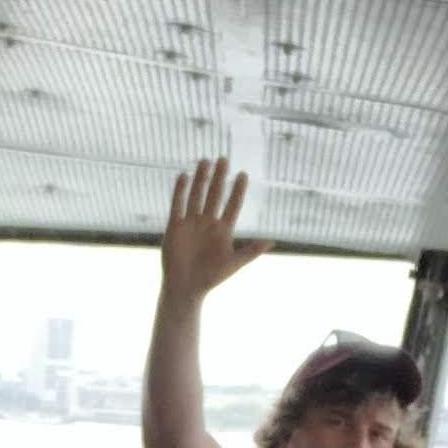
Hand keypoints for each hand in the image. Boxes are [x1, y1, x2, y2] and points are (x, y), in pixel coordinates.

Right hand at [159, 160, 267, 305]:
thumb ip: (251, 250)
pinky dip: (180, 191)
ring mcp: (191, 223)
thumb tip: (272, 241)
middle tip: (224, 159)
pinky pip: (178, 205)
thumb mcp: (234, 263)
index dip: (237, 190)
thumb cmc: (211, 278)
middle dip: (219, 178)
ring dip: (200, 179)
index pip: (232, 205)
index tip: (243, 175)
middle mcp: (208, 222)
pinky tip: (184, 176)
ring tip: (205, 161)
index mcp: (223, 230)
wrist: (185, 288)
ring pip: (197, 195)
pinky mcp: (175, 226)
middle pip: (215, 195)